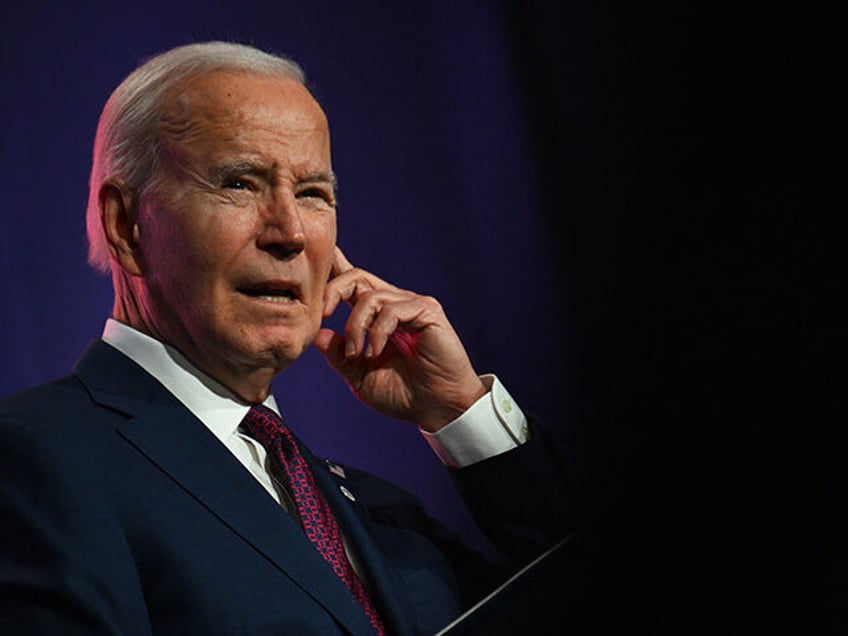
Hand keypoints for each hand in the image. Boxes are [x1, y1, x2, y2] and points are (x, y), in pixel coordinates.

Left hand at [313, 247, 486, 431]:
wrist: (437, 410)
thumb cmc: (404, 395)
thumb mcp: (358, 376)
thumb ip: (337, 354)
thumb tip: (315, 332)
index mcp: (377, 316)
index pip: (352, 284)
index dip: (333, 270)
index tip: (309, 270)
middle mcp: (394, 304)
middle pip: (356, 277)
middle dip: (332, 291)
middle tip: (322, 315)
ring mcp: (412, 306)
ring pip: (370, 295)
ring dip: (355, 326)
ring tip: (357, 354)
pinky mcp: (427, 312)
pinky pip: (392, 309)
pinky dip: (377, 331)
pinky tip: (375, 352)